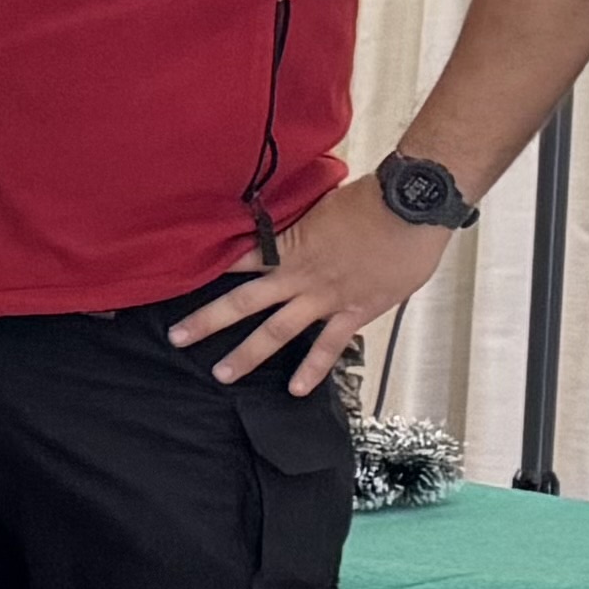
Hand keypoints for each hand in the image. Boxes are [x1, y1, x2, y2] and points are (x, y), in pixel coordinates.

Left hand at [168, 178, 448, 393]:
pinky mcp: (354, 311)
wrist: (411, 207)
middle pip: (243, 301)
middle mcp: (299, 275)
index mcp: (289, 244)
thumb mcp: (322, 204)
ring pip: (277, 331)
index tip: (178, 280)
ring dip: (248, 353)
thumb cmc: (370, 198)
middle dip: (208, 320)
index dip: (208, 269)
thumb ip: (300, 222)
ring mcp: (324, 297)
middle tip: (177, 337)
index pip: (238, 258)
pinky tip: (295, 390)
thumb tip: (287, 221)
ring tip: (221, 374)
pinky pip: (329, 347)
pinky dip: (312, 369)